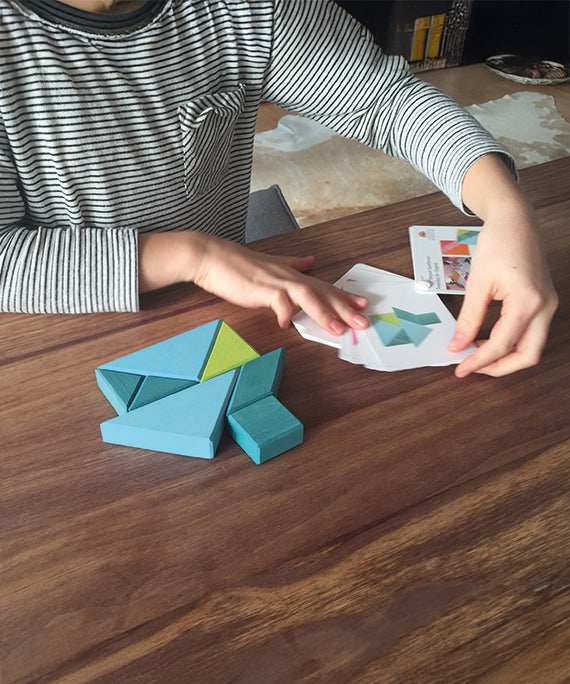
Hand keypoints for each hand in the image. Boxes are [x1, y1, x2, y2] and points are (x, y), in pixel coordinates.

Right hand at [138, 231, 368, 334]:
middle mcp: (288, 277)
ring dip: (323, 313)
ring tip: (338, 330)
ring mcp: (274, 282)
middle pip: (322, 292)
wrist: (211, 256)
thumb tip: (312, 260)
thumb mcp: (272, 264)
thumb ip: (293, 264)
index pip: (324, 286)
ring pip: (306, 296)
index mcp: (292, 274)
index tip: (363, 305)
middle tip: (364, 322)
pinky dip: (283, 313)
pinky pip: (276, 301)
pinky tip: (286, 325)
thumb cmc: (239, 265)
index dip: (344, 296)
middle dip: (344, 308)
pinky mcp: (259, 289)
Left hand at [448, 207, 557, 376]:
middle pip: (527, 356)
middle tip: (471, 367)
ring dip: (506, 357)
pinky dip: (511, 343)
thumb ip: (468, 319)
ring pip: (532, 347)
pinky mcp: (545, 302)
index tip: (460, 369)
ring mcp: (549, 305)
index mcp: (528, 301)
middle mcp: (545, 306)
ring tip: (476, 353)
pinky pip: (531, 333)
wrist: (516, 219)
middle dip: (499, 367)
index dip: (479, 361)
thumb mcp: (477, 283)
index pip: (502, 345)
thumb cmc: (498, 243)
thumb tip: (457, 345)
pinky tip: (487, 339)